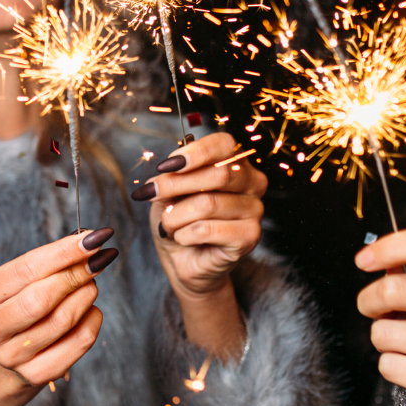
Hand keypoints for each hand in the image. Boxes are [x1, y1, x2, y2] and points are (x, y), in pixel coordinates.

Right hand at [0, 229, 118, 386]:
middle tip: (99, 259)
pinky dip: (92, 320)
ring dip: (86, 295)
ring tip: (90, 285)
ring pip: (63, 320)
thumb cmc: (21, 303)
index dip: (63, 252)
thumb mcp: (23, 280)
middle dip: (76, 274)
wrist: (11, 351)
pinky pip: (79, 341)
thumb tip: (88, 241)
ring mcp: (10, 357)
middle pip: (41, 298)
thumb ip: (49, 262)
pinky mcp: (35, 374)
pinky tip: (90, 311)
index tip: (93, 238)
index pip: (26, 269)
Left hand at [134, 132, 266, 296]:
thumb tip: (168, 168)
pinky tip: (182, 238)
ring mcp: (255, 210)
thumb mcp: (169, 192)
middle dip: (175, 184)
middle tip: (150, 193)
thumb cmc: (179, 221)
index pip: (224, 145)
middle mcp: (252, 183)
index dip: (194, 152)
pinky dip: (184, 234)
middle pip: (218, 174)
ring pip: (208, 204)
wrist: (182, 261)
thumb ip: (173, 175)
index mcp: (236, 163)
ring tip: (168, 224)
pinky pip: (208, 229)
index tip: (165, 165)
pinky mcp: (250, 236)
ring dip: (176, 215)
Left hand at [355, 226, 405, 401]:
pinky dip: (390, 363)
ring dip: (382, 336)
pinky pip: (390, 365)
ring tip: (404, 337)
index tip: (364, 260)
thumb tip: (373, 257)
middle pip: (395, 290)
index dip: (394, 246)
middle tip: (373, 307)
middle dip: (369, 299)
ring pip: (385, 333)